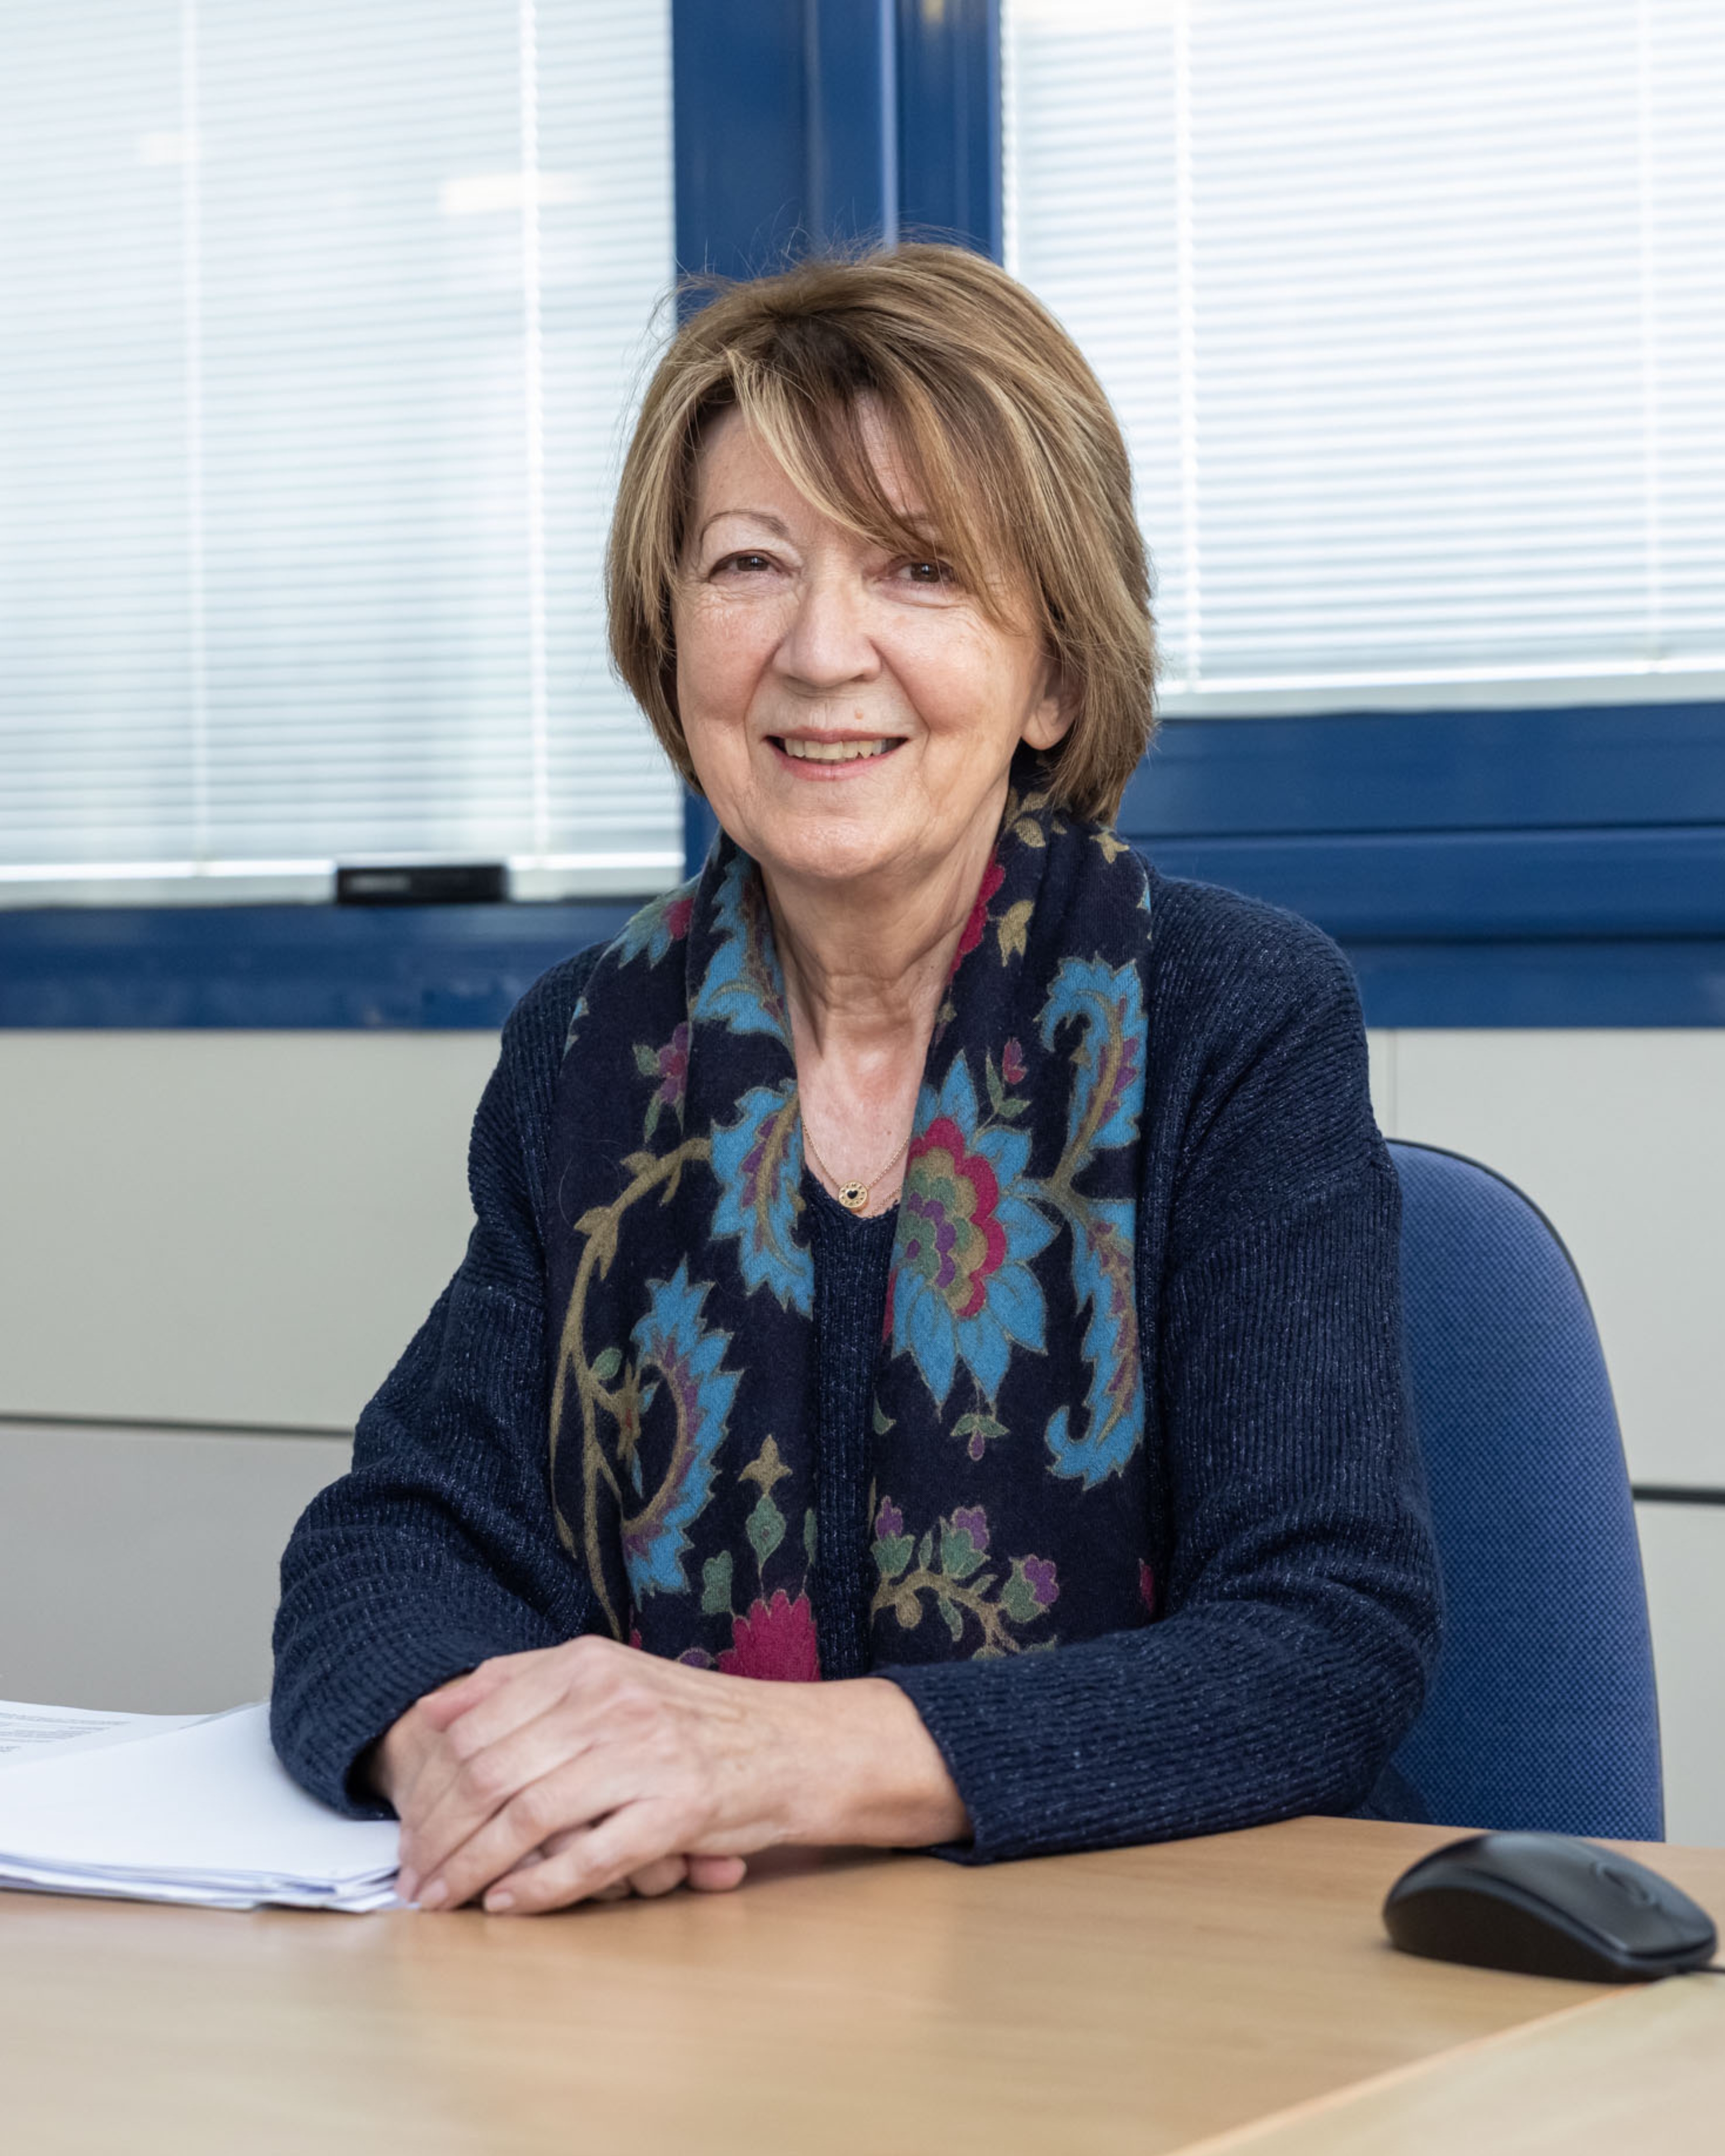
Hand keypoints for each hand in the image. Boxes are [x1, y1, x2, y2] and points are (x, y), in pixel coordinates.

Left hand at [375, 1637, 964, 1914]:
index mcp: (586, 1664)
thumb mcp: (614, 1677)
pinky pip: (588, 1857)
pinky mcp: (677, 1809)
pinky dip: (538, 1889)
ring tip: (441, 1900)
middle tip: (411, 1880)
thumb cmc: (699, 1721)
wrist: (800, 1745)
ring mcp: (644, 1753)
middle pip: (488, 1774)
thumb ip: (529, 1683)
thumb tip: (440, 1709)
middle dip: (436, 1836)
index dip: (427, 1787)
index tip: (405, 1831)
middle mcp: (610, 1699)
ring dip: (471, 1868)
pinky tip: (507, 1906)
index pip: (474, 1728)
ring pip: (526, 1818)